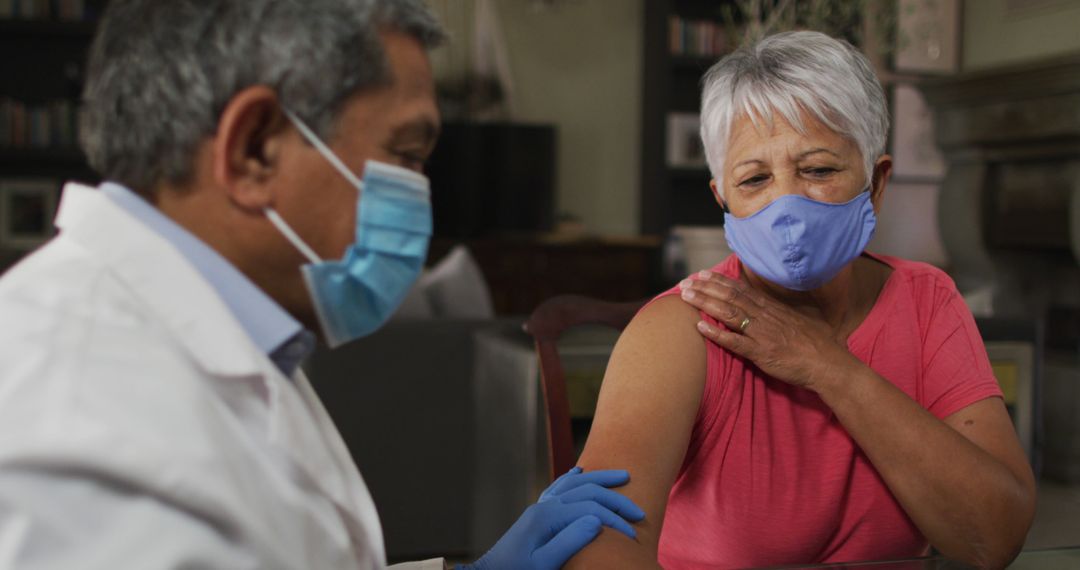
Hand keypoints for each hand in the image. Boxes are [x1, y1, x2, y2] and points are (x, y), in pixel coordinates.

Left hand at [460, 467, 644, 569]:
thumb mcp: (543, 565)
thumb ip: (569, 542)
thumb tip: (596, 520)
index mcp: (547, 517)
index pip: (591, 509)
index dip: (615, 521)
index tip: (633, 538)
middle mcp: (543, 506)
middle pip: (587, 491)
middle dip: (616, 499)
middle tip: (640, 513)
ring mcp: (539, 508)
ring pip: (574, 483)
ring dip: (600, 479)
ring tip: (623, 476)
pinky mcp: (536, 514)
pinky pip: (557, 488)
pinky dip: (572, 478)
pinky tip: (580, 472)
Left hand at [678, 270, 860, 391]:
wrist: (830, 365)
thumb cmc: (818, 345)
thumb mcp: (799, 321)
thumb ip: (781, 314)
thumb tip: (770, 308)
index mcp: (773, 309)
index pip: (742, 290)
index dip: (720, 281)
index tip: (702, 274)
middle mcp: (766, 317)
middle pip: (731, 297)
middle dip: (706, 288)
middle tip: (685, 282)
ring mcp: (763, 334)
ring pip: (729, 313)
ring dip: (705, 303)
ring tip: (686, 297)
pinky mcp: (762, 353)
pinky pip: (735, 342)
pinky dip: (717, 334)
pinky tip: (700, 326)